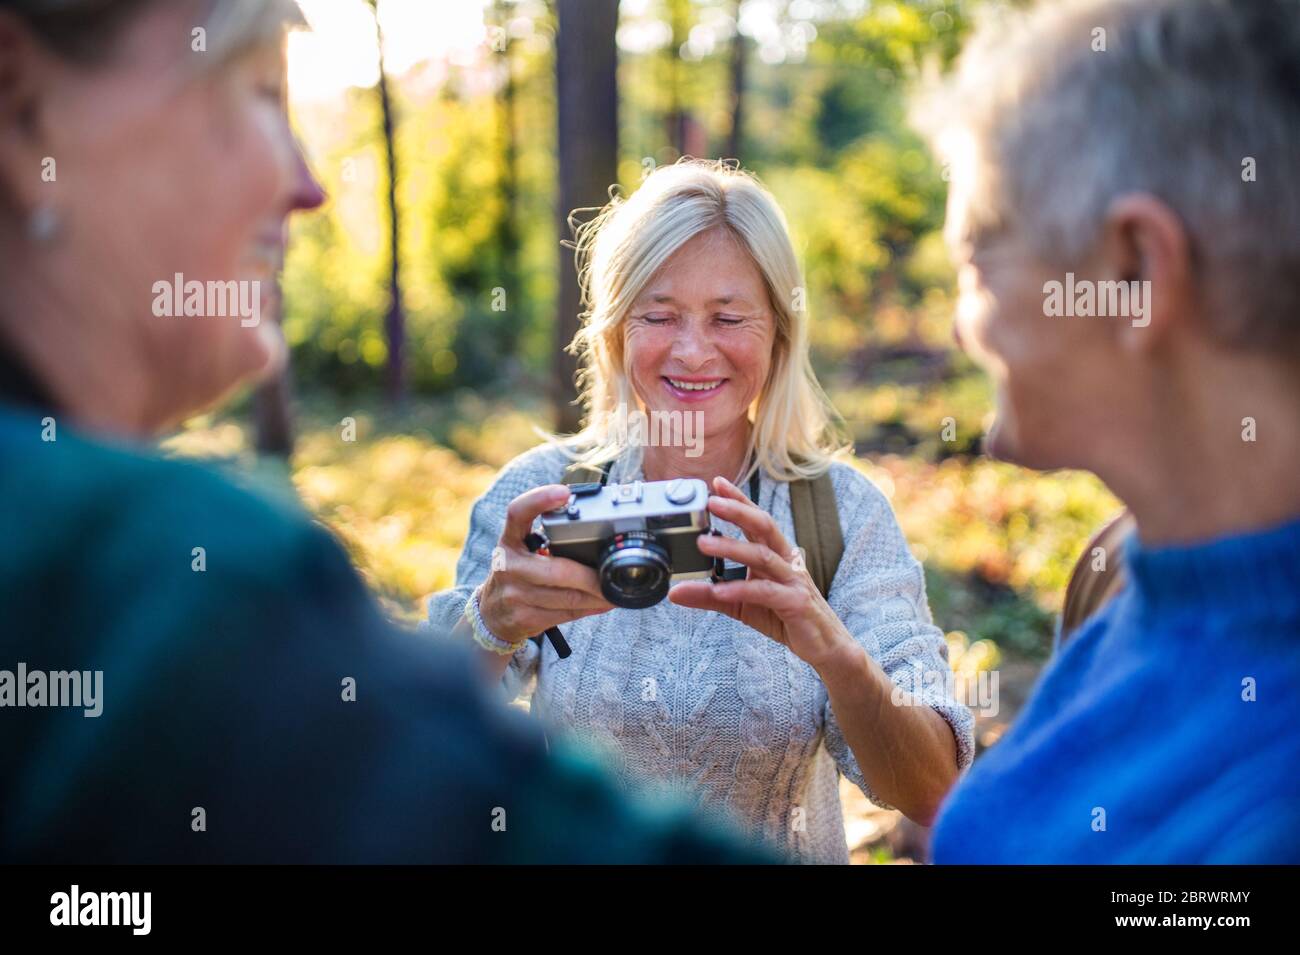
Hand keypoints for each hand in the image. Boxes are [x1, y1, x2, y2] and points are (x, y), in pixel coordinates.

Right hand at [477, 484, 615, 643]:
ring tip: (615, 591)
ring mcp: (515, 594)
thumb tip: (595, 533)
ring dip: (598, 596)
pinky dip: (590, 609)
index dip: (539, 500)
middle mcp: (509, 565)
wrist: (492, 613)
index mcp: (510, 540)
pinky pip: (566, 614)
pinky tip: (602, 604)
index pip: (518, 513)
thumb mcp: (521, 550)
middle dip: (592, 576)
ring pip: (568, 597)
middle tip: (614, 572)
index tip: (564, 492)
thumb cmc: (517, 574)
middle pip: (559, 570)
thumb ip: (546, 539)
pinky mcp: (525, 618)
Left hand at [668, 476, 854, 669]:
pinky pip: (765, 592)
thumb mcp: (739, 604)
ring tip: (703, 543)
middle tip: (711, 501)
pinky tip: (719, 589)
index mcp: (774, 553)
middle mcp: (785, 560)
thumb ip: (709, 596)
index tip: (716, 482)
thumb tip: (674, 592)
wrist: (822, 644)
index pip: (755, 519)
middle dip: (737, 510)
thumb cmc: (783, 616)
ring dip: (731, 547)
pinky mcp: (795, 602)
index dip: (738, 499)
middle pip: (762, 525)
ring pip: (762, 555)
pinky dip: (740, 589)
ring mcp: (792, 580)